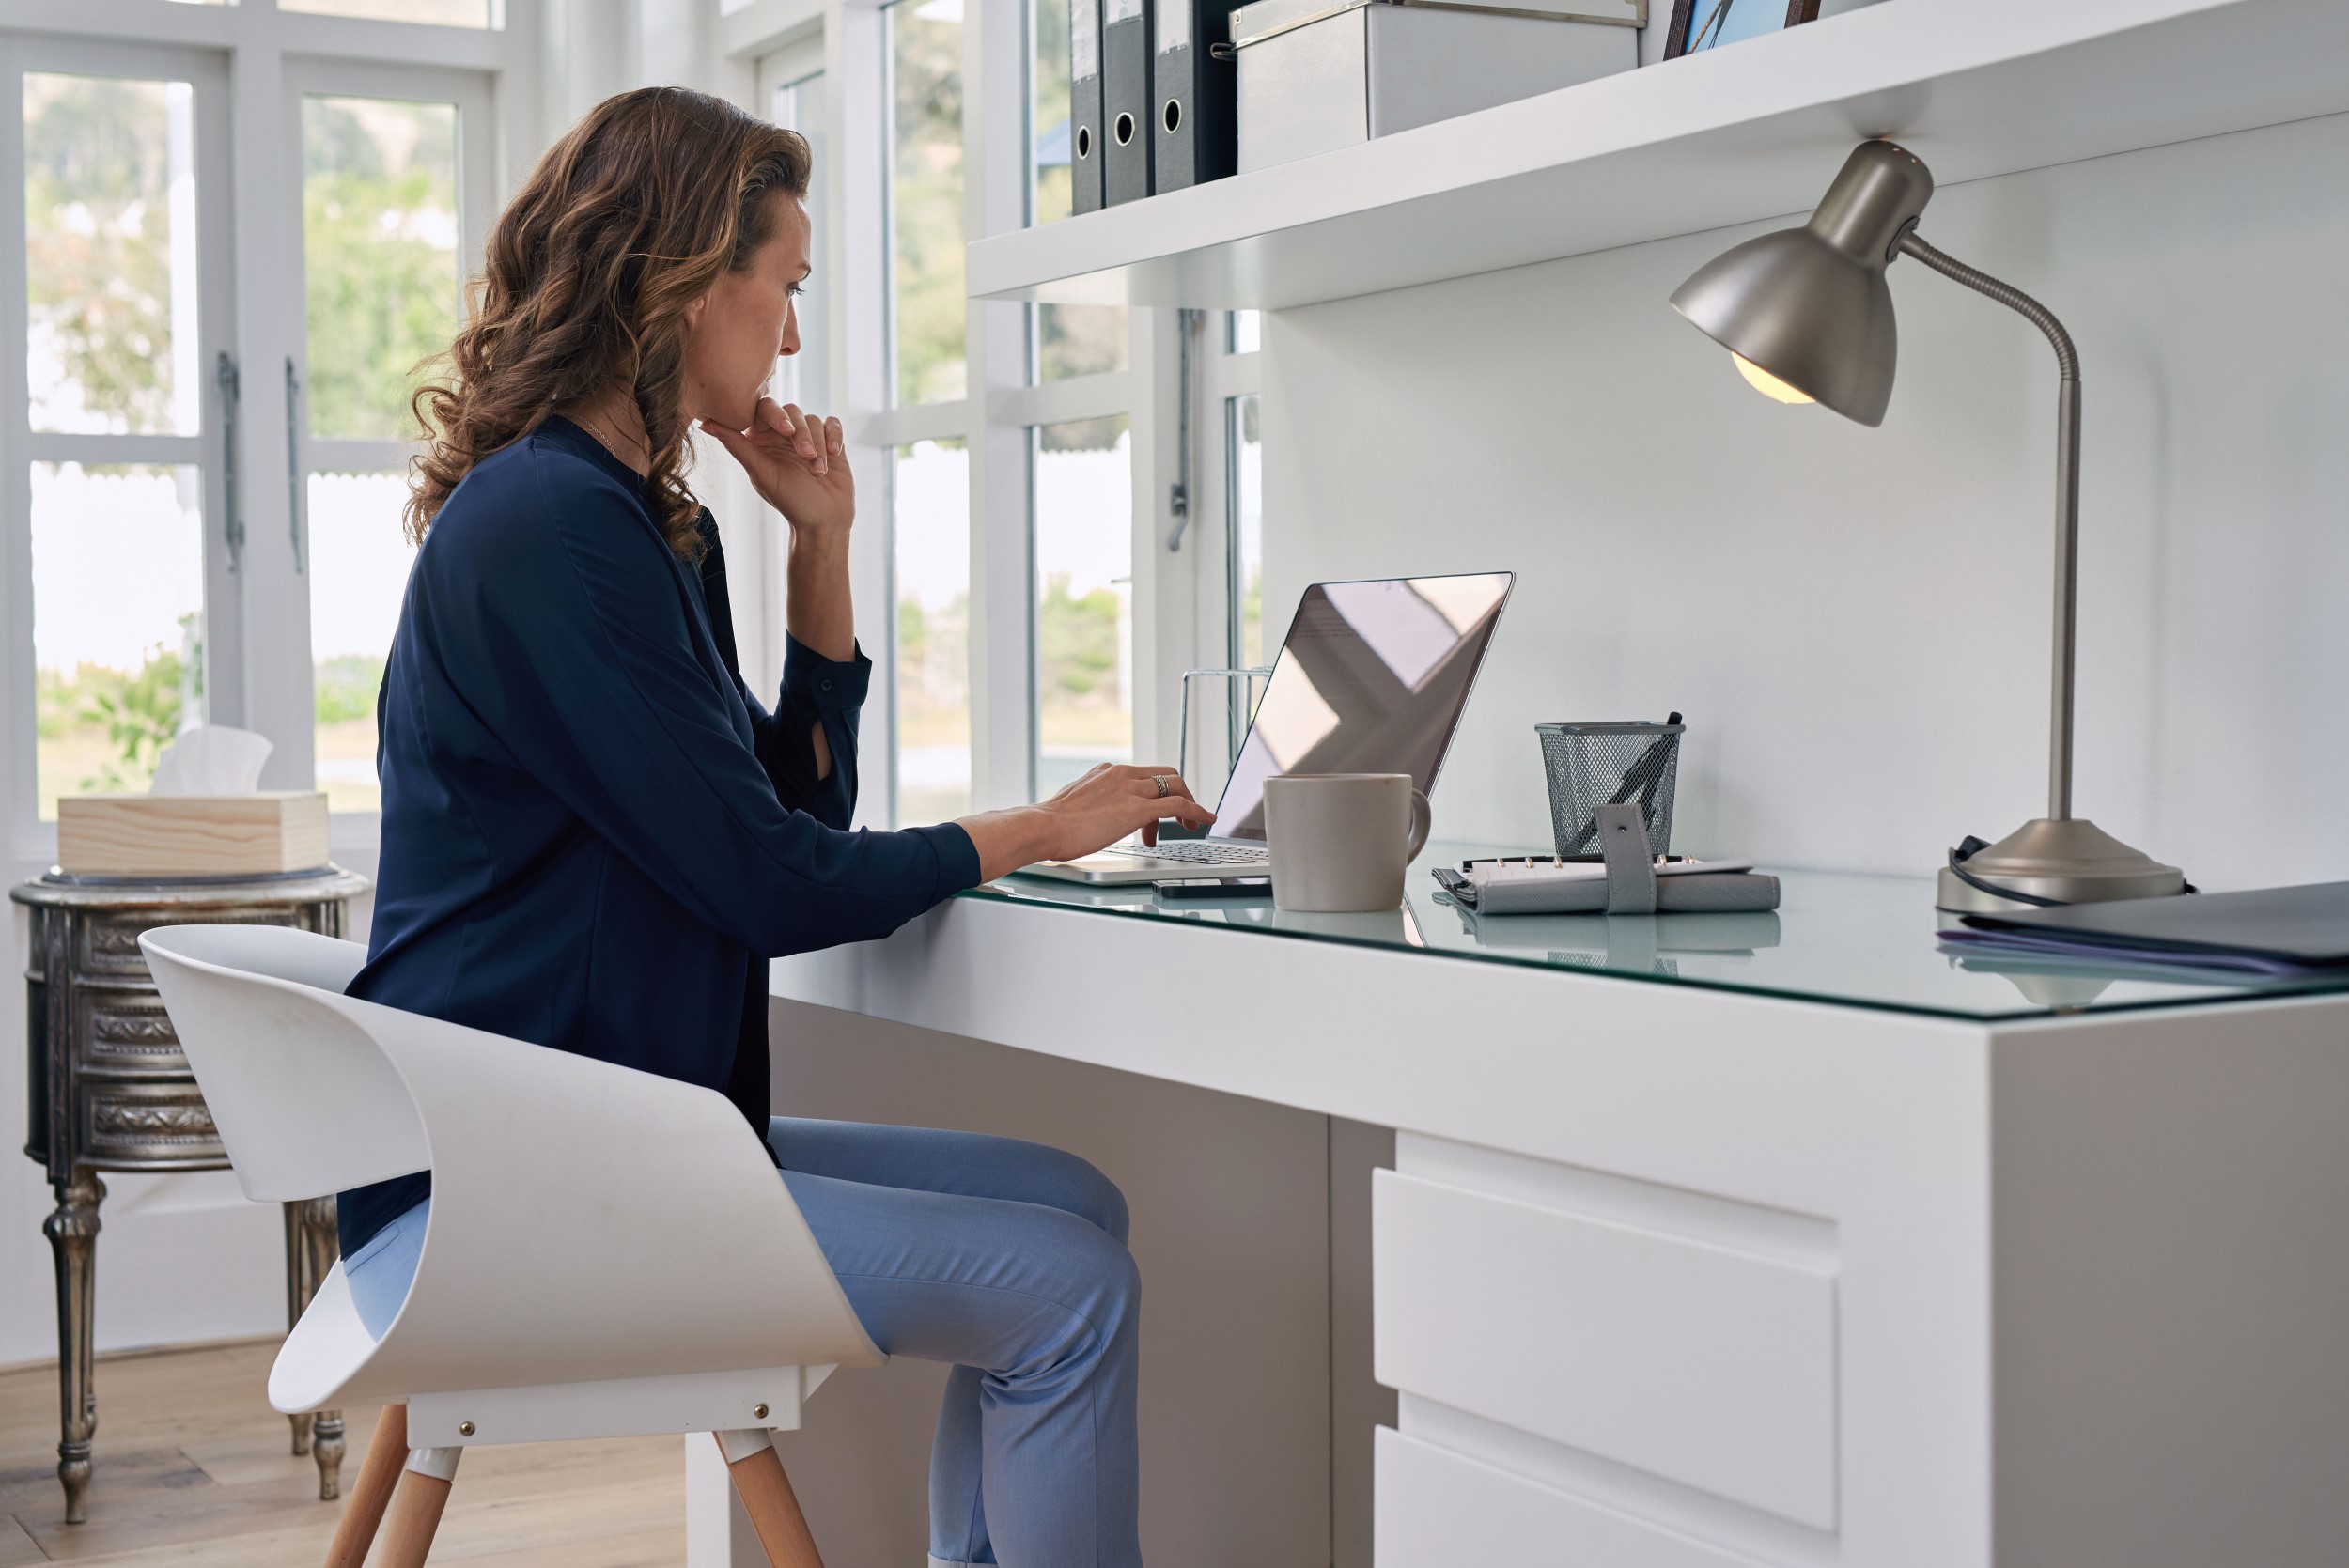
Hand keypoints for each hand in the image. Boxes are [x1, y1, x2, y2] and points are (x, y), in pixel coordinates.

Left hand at [700, 399, 852, 539]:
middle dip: (801, 434)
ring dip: (818, 444)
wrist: (824, 521)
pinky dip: (834, 436)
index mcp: (761, 439)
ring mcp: (808, 436)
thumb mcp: (761, 473)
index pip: (763, 409)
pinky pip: (833, 424)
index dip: (776, 414)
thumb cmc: (790, 501)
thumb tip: (705, 423)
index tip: (786, 431)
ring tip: (818, 470)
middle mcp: (783, 434)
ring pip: (813, 419)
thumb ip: (736, 445)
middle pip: (792, 411)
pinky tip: (835, 454)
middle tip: (805, 456)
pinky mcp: (831, 440)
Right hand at [956, 765, 1216, 881]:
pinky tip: (1204, 820)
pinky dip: (1197, 811)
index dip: (1158, 792)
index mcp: (1108, 772)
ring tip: (1190, 827)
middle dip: (1179, 795)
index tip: (1159, 812)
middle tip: (1179, 819)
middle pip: (1167, 775)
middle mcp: (1123, 774)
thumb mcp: (1076, 804)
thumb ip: (1093, 805)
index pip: (1145, 774)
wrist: (1042, 827)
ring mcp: (1131, 789)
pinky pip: (1178, 804)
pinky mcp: (1138, 808)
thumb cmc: (1051, 824)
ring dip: (1189, 805)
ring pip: (1176, 786)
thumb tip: (1093, 818)